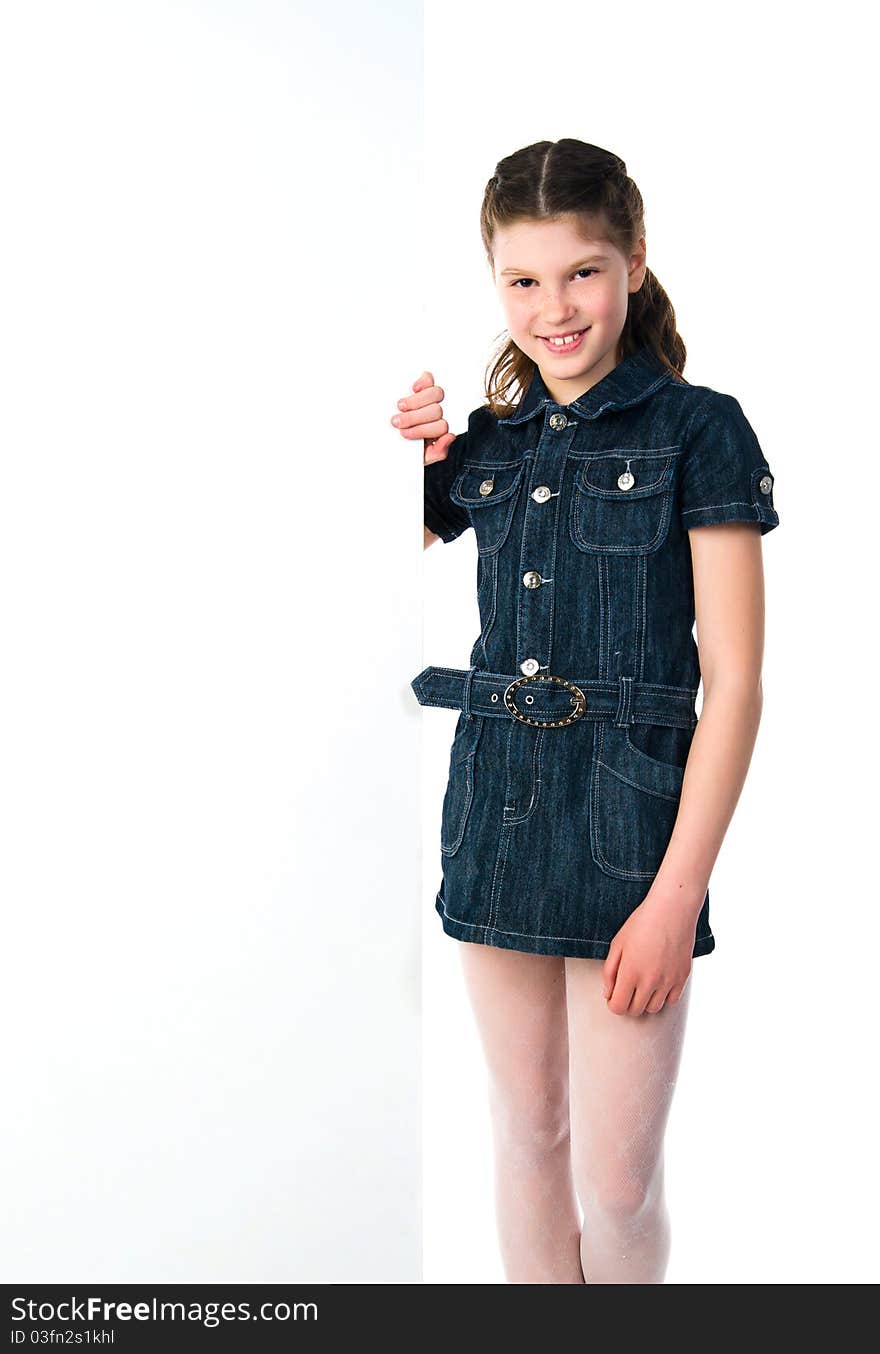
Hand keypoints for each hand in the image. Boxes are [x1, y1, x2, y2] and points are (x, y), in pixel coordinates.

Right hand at [391, 371, 456, 463]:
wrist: (386, 443)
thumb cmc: (404, 448)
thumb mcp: (420, 457)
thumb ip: (437, 452)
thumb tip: (449, 437)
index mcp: (437, 430)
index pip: (441, 427)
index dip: (422, 430)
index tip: (404, 434)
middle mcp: (436, 414)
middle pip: (436, 411)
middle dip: (414, 418)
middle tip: (397, 422)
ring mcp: (430, 398)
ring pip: (436, 394)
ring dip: (416, 401)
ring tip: (400, 407)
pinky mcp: (422, 385)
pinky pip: (429, 379)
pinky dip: (423, 382)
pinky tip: (413, 389)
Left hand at [602, 890, 697, 1015]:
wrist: (671, 911)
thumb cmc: (642, 923)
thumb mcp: (617, 944)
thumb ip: (609, 972)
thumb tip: (608, 994)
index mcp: (630, 972)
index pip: (618, 1007)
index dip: (613, 1003)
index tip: (614, 995)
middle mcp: (650, 981)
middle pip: (635, 1011)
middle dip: (628, 1003)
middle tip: (628, 989)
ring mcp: (668, 981)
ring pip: (654, 1009)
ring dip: (645, 1002)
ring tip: (643, 985)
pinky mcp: (682, 978)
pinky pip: (671, 1001)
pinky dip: (663, 997)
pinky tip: (658, 983)